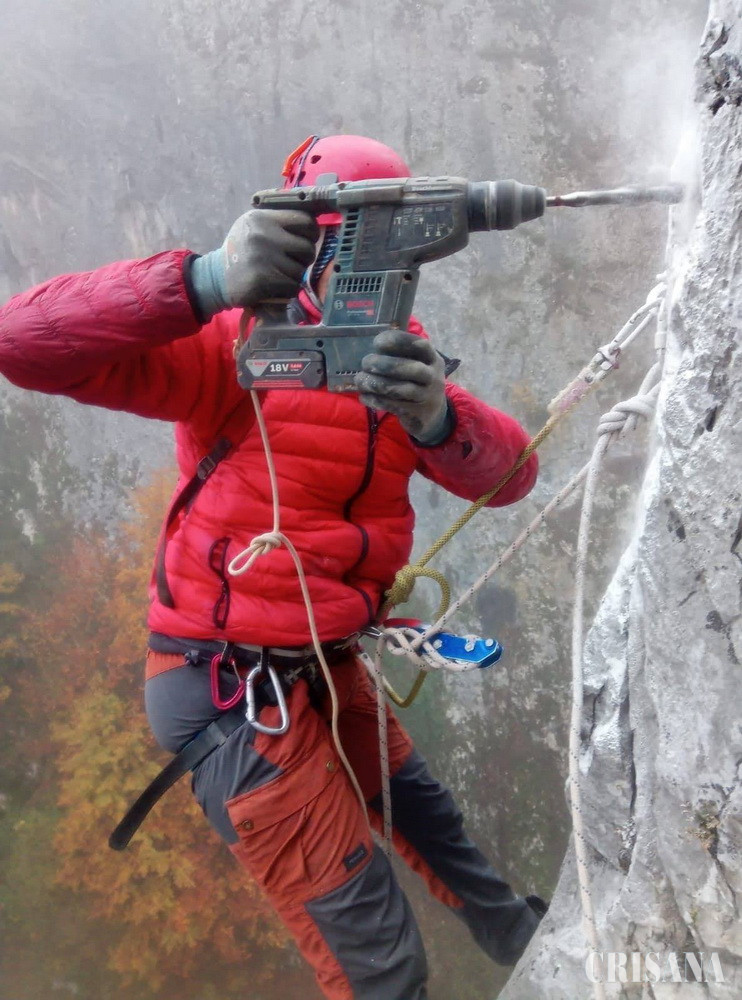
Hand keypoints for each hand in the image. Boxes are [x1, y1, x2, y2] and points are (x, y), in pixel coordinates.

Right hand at [189, 209, 318, 319]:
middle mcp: (263, 235)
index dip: (311, 233)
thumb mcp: (255, 226)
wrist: (216, 277)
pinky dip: (286, 291)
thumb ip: (279, 222)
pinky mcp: (262, 280)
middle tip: (291, 262)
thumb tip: (313, 224)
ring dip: (293, 277)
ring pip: (300, 271)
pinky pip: (291, 287)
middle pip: (307, 248)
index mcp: (263, 217)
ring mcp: (263, 257)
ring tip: (278, 275)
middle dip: (304, 259)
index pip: (305, 220)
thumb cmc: (242, 250)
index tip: (306, 240)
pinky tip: (273, 288)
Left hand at [355, 330, 451, 443]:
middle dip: (385, 364)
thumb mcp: (416, 365)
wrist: (431, 414)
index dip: (399, 341)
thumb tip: (370, 348)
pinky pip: (394, 406)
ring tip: (360, 380)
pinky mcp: (416, 414)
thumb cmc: (416, 382)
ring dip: (376, 384)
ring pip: (401, 390)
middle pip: (413, 369)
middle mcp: (433, 377)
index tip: (377, 342)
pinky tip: (364, 396)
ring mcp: (426, 397)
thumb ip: (399, 355)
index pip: (421, 345)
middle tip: (365, 362)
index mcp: (432, 359)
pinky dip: (376, 400)